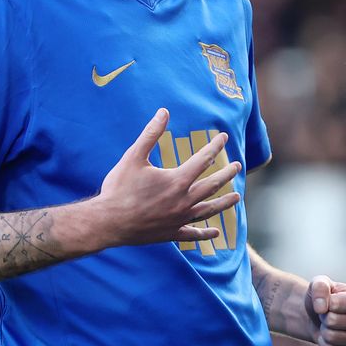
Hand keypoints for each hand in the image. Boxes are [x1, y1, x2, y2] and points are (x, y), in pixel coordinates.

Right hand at [96, 108, 240, 246]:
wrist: (107, 222)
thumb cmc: (119, 188)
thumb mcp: (134, 156)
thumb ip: (151, 133)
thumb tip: (164, 112)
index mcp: (177, 180)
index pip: (203, 160)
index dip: (215, 147)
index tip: (224, 138)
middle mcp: (183, 201)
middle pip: (212, 185)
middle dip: (226, 173)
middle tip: (237, 166)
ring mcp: (179, 219)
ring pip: (208, 210)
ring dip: (224, 203)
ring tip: (236, 197)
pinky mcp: (171, 233)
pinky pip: (193, 234)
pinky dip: (206, 233)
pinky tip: (216, 232)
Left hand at [304, 275, 345, 345]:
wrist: (320, 316)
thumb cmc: (324, 297)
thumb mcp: (320, 283)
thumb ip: (319, 287)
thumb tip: (321, 308)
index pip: (335, 305)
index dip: (326, 302)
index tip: (331, 301)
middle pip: (332, 321)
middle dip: (324, 317)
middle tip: (329, 314)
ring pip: (331, 337)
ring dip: (324, 330)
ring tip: (330, 325)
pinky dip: (324, 343)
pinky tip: (331, 337)